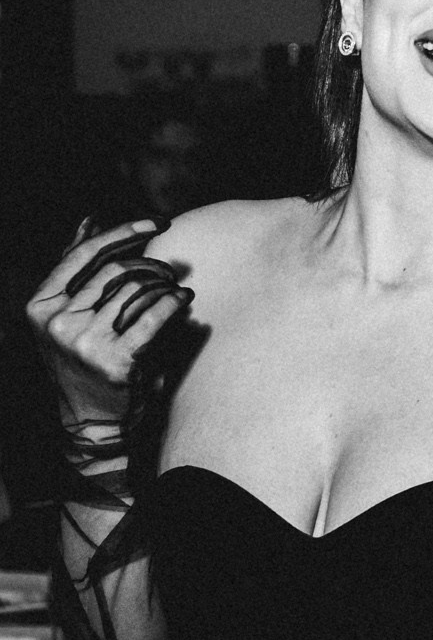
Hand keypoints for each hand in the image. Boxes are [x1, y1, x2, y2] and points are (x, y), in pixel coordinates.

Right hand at [26, 217, 192, 425]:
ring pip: (136, 291)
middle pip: (115, 271)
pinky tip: (184, 299)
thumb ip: (77, 267)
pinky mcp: (115, 361)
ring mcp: (85, 342)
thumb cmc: (82, 358)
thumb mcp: (66, 312)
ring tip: (174, 287)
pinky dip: (173, 302)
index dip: (125, 231)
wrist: (91, 418)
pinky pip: (152, 317)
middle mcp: (57, 322)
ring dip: (163, 284)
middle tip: (170, 269)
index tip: (156, 222)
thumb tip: (90, 220)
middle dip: (150, 263)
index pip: (85, 254)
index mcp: (41, 304)